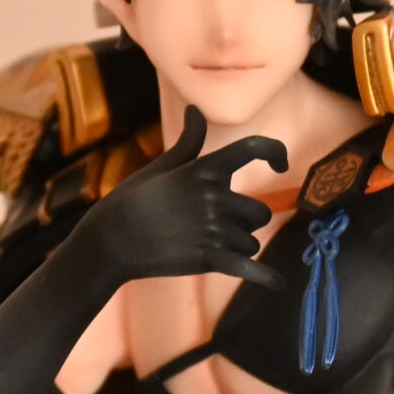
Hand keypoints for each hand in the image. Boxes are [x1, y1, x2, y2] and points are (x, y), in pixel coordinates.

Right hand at [69, 107, 288, 289]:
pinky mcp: (209, 258)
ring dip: (238, 247)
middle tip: (216, 228)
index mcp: (205, 169)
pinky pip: (250, 268)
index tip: (281, 163)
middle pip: (260, 213)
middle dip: (246, 223)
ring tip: (207, 246)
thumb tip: (195, 110)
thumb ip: (189, 141)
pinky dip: (266, 278)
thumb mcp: (163, 166)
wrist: (111, 240)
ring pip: (251, 242)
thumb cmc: (136, 200)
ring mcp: (213, 228)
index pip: (253, 148)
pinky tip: (278, 284)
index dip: (275, 151)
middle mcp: (215, 196)